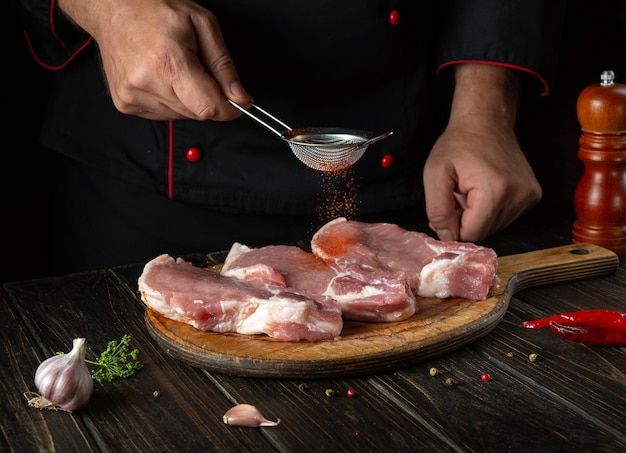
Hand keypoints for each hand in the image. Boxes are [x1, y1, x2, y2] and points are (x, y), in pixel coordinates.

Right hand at [57, 0, 250, 120]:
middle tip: (199, 70)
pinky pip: (163, 114)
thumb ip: (224, 66)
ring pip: (181, 116)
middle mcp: (146, 82)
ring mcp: (132, 96)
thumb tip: (239, 97)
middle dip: (207, 97)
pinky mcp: (125, 104)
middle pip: (196, 113)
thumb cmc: (155, 10)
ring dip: (187, 99)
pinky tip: (161, 78)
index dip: (228, 109)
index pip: (207, 107)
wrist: (113, 8)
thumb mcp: (202, 25)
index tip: (237, 103)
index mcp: (167, 61)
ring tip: (175, 69)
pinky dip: (170, 101)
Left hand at [423, 64, 541, 241]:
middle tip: (460, 192)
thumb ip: (437, 210)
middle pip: (484, 232)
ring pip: (495, 226)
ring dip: (479, 214)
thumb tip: (447, 238)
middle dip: (466, 218)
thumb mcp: (435, 174)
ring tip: (473, 188)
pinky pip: (506, 217)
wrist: (486, 120)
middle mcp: (518, 196)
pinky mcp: (534, 195)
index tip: (449, 204)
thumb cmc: (457, 144)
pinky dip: (492, 209)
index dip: (454, 225)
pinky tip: (486, 188)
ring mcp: (530, 196)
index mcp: (495, 192)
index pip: (472, 234)